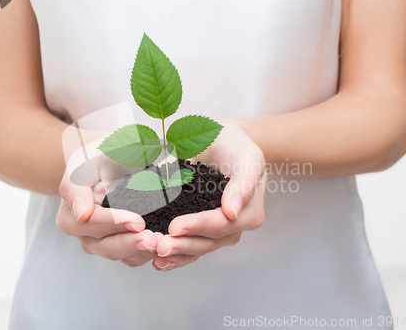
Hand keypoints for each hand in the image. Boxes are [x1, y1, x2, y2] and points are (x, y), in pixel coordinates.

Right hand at [56, 131, 159, 266]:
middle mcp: (78, 227)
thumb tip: (82, 214)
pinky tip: (162, 247)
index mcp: (70, 204)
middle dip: (129, 243)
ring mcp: (95, 239)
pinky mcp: (114, 246)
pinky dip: (145, 254)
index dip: (113, 222)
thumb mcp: (91, 158)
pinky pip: (129, 258)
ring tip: (161, 244)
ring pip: (116, 254)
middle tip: (152, 238)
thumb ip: (82, 183)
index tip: (137, 221)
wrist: (110, 161)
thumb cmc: (101, 156)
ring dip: (140, 251)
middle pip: (102, 244)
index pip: (90, 220)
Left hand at [152, 120, 267, 270]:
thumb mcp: (246, 156)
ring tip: (156, 257)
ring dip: (177, 256)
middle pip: (209, 242)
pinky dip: (175, 256)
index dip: (198, 227)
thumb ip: (243, 182)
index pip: (222, 224)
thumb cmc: (235, 146)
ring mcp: (219, 232)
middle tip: (160, 246)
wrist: (224, 142)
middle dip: (184, 245)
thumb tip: (233, 211)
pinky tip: (158, 262)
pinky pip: (190, 247)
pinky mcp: (202, 231)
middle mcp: (235, 226)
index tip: (175, 227)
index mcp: (249, 212)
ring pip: (198, 249)